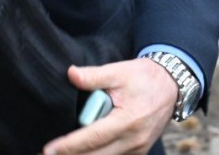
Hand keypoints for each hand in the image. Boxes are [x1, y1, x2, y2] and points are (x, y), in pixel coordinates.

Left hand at [43, 60, 172, 154]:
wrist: (172, 85)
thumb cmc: (144, 77)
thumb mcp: (119, 71)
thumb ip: (94, 75)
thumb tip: (71, 74)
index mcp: (128, 120)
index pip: (93, 137)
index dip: (69, 145)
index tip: (49, 149)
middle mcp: (134, 140)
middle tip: (47, 154)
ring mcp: (138, 148)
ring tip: (62, 153)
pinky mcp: (139, 151)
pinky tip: (83, 152)